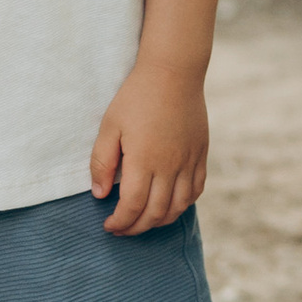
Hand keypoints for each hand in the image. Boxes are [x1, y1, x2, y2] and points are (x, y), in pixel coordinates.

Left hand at [90, 59, 208, 233]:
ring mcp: (189, 161)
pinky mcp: (200, 154)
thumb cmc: (136, 97)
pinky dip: (183, 205)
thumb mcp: (109, 126)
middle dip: (136, 228)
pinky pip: (196, 190)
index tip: (109, 226)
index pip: (133, 206)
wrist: (173, 72)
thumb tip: (100, 194)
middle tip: (122, 229)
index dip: (120, 222)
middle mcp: (170, 166)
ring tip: (144, 221)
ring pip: (178, 207)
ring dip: (160, 221)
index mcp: (144, 160)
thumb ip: (102, 162)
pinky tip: (170, 205)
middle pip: (156, 213)